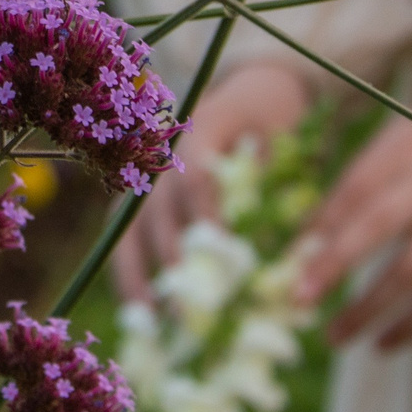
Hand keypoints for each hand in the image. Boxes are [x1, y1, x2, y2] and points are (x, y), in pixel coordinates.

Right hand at [110, 58, 309, 303]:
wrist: (253, 92)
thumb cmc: (275, 119)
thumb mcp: (286, 135)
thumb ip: (277, 177)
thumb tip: (274, 238)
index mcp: (201, 129)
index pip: (195, 176)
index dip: (205, 216)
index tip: (220, 253)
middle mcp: (163, 151)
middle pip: (157, 208)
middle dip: (172, 259)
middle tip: (188, 305)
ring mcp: (146, 174)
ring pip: (130, 226)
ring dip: (137, 273)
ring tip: (150, 319)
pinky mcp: (139, 195)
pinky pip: (125, 235)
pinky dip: (129, 271)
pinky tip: (139, 309)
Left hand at [293, 83, 411, 350]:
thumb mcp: (409, 132)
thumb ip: (365, 173)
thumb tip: (311, 226)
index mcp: (405, 150)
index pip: (352, 190)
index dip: (317, 226)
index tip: (284, 259)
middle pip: (376, 229)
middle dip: (333, 266)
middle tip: (298, 300)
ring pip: (410, 275)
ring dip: (368, 310)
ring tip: (334, 338)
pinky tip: (383, 344)